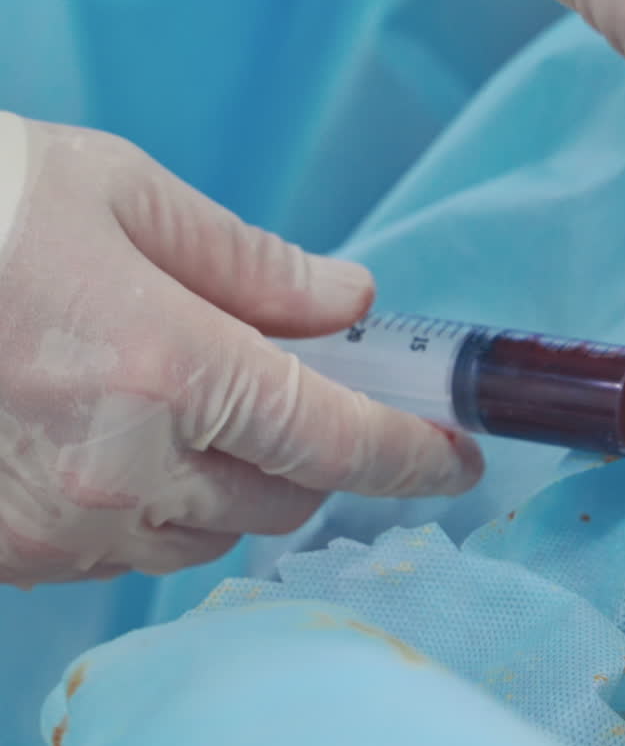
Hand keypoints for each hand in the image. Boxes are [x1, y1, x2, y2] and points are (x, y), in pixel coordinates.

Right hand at [0, 115, 479, 585]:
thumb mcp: (127, 195)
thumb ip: (256, 263)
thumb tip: (350, 306)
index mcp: (169, 368)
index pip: (337, 441)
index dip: (415, 454)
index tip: (459, 455)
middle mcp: (121, 466)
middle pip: (286, 500)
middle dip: (316, 452)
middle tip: (303, 388)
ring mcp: (57, 522)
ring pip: (211, 535)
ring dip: (236, 480)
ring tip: (194, 400)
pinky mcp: (7, 549)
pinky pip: (128, 548)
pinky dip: (157, 501)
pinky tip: (121, 435)